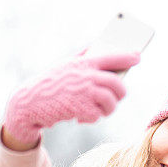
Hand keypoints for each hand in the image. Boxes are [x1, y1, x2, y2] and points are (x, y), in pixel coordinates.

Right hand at [2, 51, 140, 144]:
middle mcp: (86, 76)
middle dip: (121, 92)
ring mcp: (84, 93)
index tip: (137, 57)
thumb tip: (98, 48)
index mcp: (83, 62)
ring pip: (110, 101)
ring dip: (109, 108)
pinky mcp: (80, 109)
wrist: (30, 102)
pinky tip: (81, 116)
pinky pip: (97, 115)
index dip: (127, 56)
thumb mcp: (65, 64)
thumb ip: (82, 57)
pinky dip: (92, 118)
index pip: (111, 56)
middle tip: (119, 96)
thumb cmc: (49, 83)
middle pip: (116, 83)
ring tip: (100, 109)